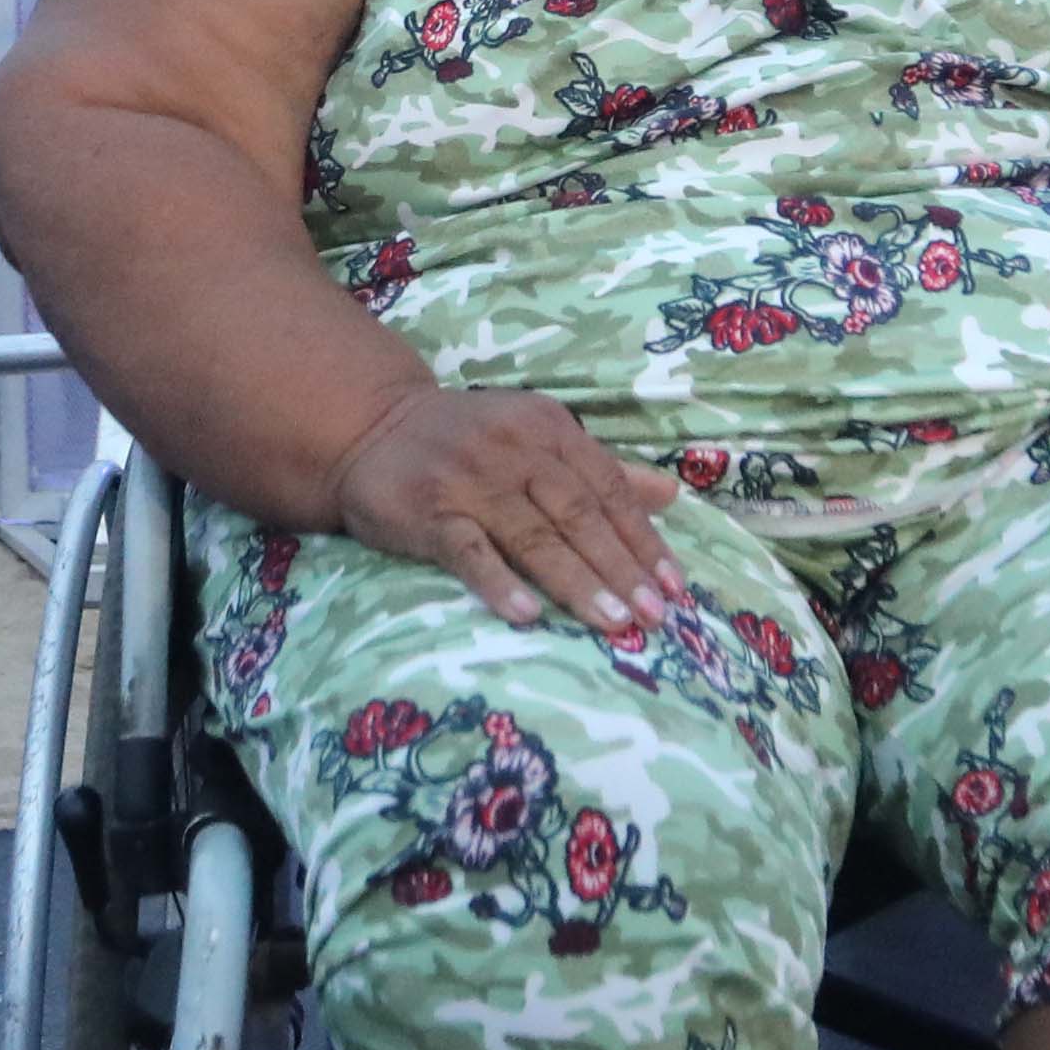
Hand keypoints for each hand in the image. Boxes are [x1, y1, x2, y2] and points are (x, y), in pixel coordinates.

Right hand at [325, 387, 690, 634]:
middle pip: (579, 515)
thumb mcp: (539, 439)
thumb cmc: (470, 440)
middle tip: (654, 616)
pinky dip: (498, 581)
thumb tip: (671, 495)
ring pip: (534, 536)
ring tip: (613, 623)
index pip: (609, 490)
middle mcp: (516, 449)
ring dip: (576, 582)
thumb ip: (602, 470)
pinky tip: (526, 614)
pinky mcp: (429, 510)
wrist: (373, 427)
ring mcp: (471, 480)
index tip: (675, 588)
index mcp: (551, 430)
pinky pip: (469, 550)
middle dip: (621, 569)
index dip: (644, 540)